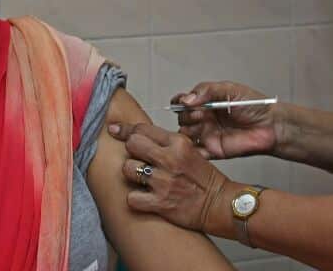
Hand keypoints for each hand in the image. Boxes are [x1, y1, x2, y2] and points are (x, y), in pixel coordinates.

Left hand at [111, 122, 229, 231]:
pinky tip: (144, 198)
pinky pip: (131, 197)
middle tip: (139, 160)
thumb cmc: (203, 179)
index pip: (142, 129)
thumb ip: (164, 142)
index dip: (125, 130)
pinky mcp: (160, 203)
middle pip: (131, 144)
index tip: (114, 129)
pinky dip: (135, 199)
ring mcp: (163, 181)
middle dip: (131, 152)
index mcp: (177, 143)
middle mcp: (169, 159)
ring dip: (132, 175)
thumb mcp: (188, 150)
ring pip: (127, 169)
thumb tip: (136, 136)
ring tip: (143, 180)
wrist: (218, 204)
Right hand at [172, 82, 282, 159]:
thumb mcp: (231, 89)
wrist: (271, 125)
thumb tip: (187, 99)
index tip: (186, 102)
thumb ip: (208, 90)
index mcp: (206, 102)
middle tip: (201, 113)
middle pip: (181, 118)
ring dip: (187, 130)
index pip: (182, 102)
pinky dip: (192, 150)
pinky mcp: (212, 151)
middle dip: (187, 115)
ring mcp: (207, 135)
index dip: (180, 102)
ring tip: (202, 125)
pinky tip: (199, 141)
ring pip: (184, 135)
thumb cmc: (255, 106)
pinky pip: (195, 153)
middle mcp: (204, 119)